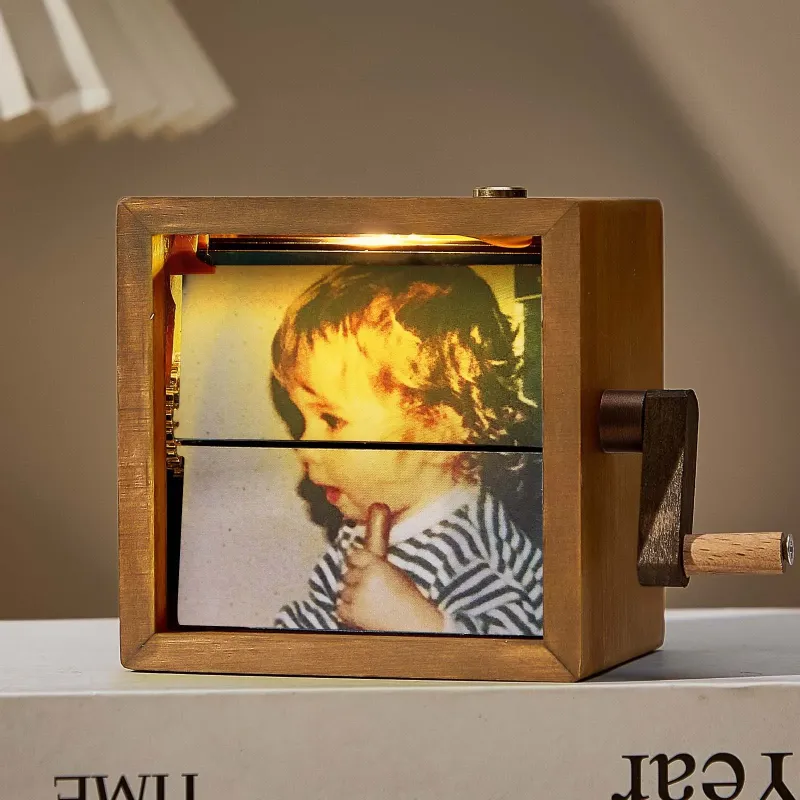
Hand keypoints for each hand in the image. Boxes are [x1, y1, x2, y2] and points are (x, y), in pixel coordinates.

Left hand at [336, 504, 444, 632]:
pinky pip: (340, 607)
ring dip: (352, 596)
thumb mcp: (394, 567)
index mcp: (376, 564)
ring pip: (343, 590)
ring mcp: (356, 597)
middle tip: (375, 590)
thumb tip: (378, 506)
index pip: (353, 555)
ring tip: (372, 601)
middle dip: (357, 580)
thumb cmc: (407, 594)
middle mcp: (364, 578)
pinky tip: (365, 611)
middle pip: (347, 573)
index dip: (360, 564)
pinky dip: (349, 610)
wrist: (414, 623)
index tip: (368, 570)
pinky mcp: (351, 614)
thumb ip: (379, 547)